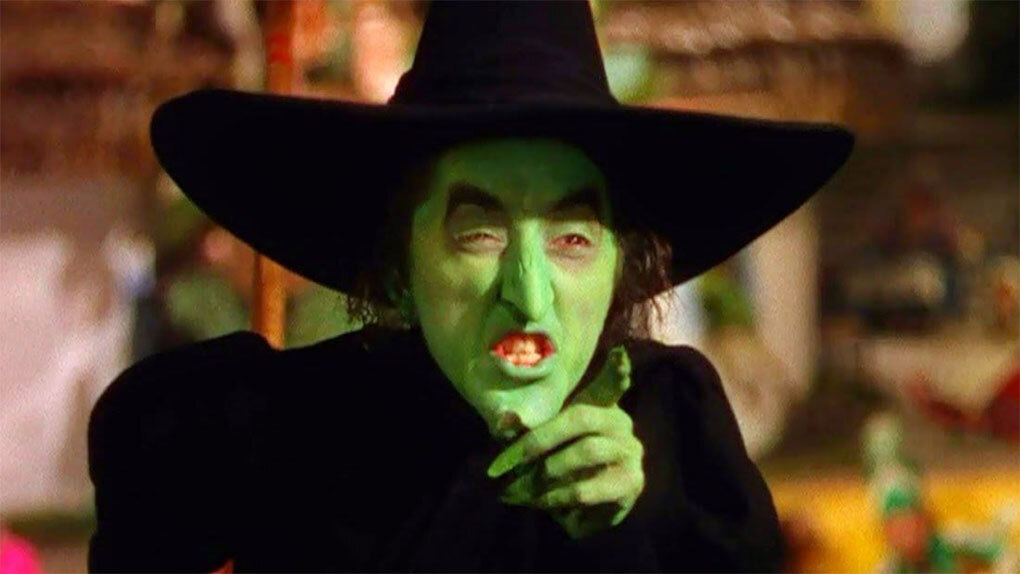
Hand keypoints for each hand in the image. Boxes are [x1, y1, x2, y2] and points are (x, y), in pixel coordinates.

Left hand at [487, 346, 644, 538]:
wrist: (591, 510)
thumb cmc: (564, 466)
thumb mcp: (547, 443)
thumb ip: (531, 428)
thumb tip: (505, 419)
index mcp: (602, 408)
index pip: (611, 384)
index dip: (616, 369)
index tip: (618, 352)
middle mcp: (621, 424)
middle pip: (581, 416)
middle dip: (540, 438)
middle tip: (508, 460)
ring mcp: (630, 452)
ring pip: (585, 451)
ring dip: (546, 471)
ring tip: (520, 489)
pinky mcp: (630, 483)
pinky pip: (588, 488)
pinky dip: (559, 497)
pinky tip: (543, 503)